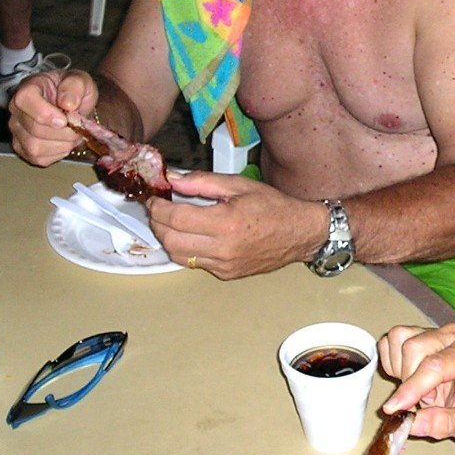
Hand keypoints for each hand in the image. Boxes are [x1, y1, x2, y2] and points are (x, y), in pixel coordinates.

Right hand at [8, 70, 98, 166]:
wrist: (73, 105)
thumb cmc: (74, 92)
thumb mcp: (80, 81)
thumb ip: (75, 86)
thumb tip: (68, 104)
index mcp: (28, 89)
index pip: (25, 101)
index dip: (46, 113)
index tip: (65, 119)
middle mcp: (17, 111)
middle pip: (35, 129)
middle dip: (64, 132)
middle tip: (78, 128)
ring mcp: (18, 131)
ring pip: (35, 147)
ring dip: (62, 145)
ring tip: (73, 135)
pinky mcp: (24, 148)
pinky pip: (39, 158)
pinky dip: (58, 154)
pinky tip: (65, 143)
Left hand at [147, 171, 324, 278]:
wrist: (301, 234)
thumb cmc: (274, 206)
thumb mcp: (240, 185)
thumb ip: (203, 182)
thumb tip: (172, 180)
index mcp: (226, 223)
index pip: (177, 219)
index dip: (158, 208)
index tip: (154, 199)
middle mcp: (223, 249)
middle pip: (171, 241)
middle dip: (158, 224)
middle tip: (158, 210)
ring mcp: (224, 265)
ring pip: (179, 256)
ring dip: (168, 239)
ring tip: (171, 223)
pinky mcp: (226, 274)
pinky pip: (195, 263)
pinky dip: (186, 249)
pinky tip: (193, 235)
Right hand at [378, 323, 454, 442]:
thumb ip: (444, 424)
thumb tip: (413, 423)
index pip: (435, 365)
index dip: (412, 388)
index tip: (395, 408)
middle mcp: (454, 335)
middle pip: (413, 349)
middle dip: (409, 381)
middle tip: (424, 401)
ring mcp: (434, 331)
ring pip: (400, 340)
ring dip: (400, 371)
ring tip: (419, 388)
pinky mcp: (416, 333)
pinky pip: (389, 343)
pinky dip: (392, 364)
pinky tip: (409, 377)